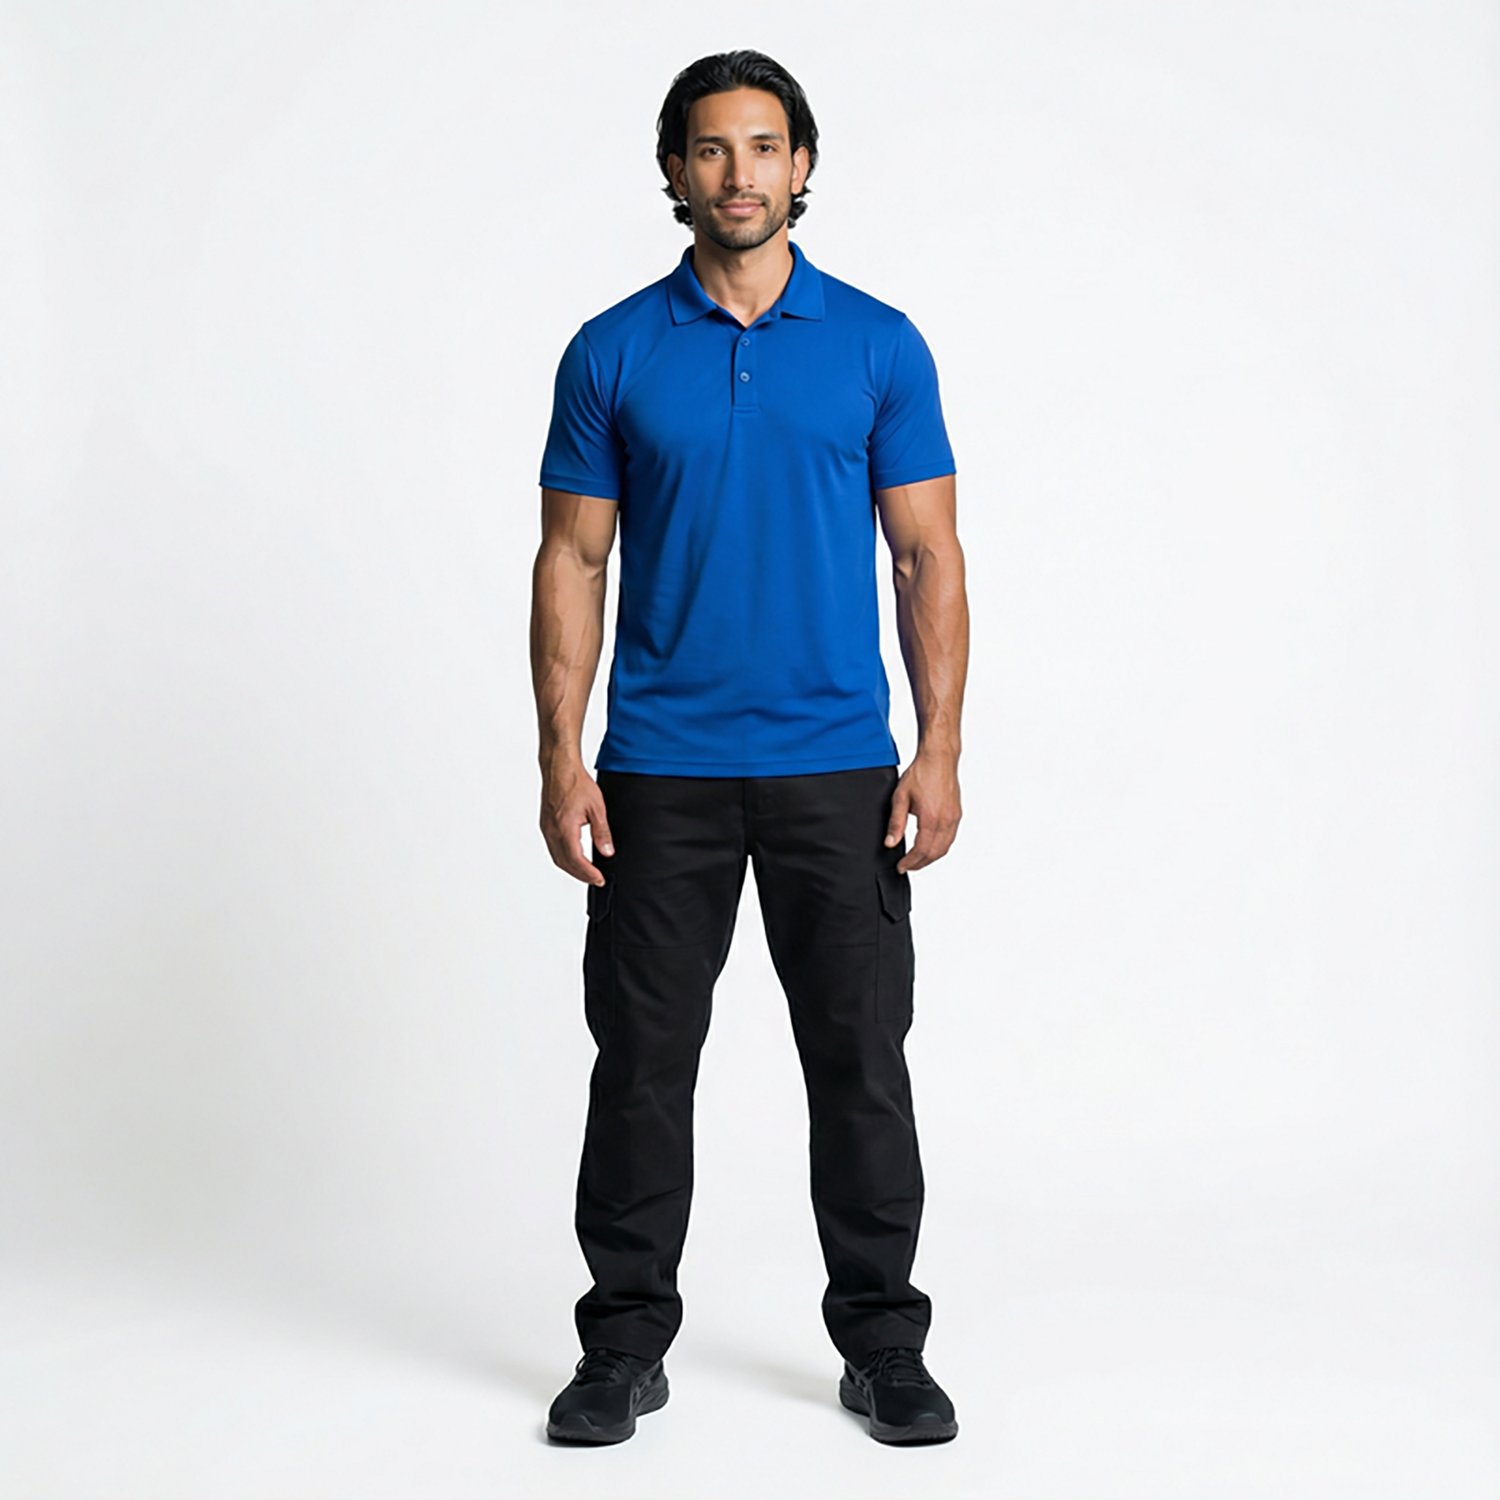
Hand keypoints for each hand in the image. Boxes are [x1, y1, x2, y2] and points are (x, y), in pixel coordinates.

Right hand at [540, 759, 614, 885]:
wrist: (559, 768)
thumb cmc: (576, 783)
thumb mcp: (597, 808)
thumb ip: (602, 832)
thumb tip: (607, 852)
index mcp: (565, 829)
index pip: (576, 860)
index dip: (589, 873)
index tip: (600, 879)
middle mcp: (552, 831)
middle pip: (565, 863)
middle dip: (581, 875)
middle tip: (596, 879)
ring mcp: (546, 829)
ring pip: (557, 857)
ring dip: (572, 868)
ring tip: (587, 872)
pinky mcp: (545, 825)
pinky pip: (553, 848)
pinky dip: (564, 858)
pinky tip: (574, 857)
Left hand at [883, 752, 960, 872]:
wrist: (939, 759)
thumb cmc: (921, 773)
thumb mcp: (900, 798)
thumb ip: (895, 823)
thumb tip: (890, 843)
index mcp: (931, 818)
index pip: (921, 850)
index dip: (910, 862)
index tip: (901, 866)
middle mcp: (946, 820)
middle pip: (934, 853)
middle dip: (920, 863)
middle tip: (907, 866)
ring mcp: (954, 818)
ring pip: (945, 848)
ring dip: (931, 857)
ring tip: (917, 860)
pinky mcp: (957, 814)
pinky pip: (950, 838)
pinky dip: (940, 847)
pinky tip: (930, 847)